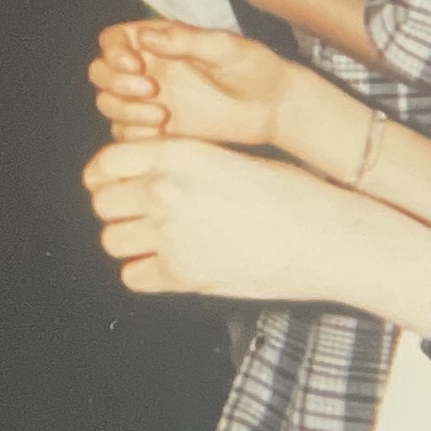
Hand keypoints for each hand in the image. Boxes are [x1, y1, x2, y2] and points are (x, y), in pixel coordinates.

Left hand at [84, 137, 360, 299]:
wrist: (329, 239)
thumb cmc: (293, 194)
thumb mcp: (231, 158)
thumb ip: (184, 165)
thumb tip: (148, 176)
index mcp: (180, 153)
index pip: (105, 163)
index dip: (104, 177)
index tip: (112, 186)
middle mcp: (166, 190)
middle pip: (102, 204)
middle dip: (117, 211)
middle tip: (142, 217)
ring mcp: (171, 234)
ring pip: (111, 241)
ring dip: (129, 243)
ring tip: (157, 243)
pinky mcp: (183, 275)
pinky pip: (133, 277)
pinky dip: (146, 274)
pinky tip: (171, 268)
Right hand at [88, 20, 293, 146]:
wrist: (272, 107)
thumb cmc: (253, 67)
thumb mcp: (223, 47)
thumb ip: (185, 40)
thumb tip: (146, 37)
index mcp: (158, 42)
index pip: (112, 40)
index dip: (113, 52)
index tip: (135, 63)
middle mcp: (147, 69)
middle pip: (101, 73)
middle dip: (114, 83)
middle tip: (149, 89)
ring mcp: (149, 101)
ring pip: (108, 105)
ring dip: (124, 110)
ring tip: (161, 115)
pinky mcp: (157, 129)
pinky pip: (125, 134)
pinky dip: (135, 134)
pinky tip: (163, 132)